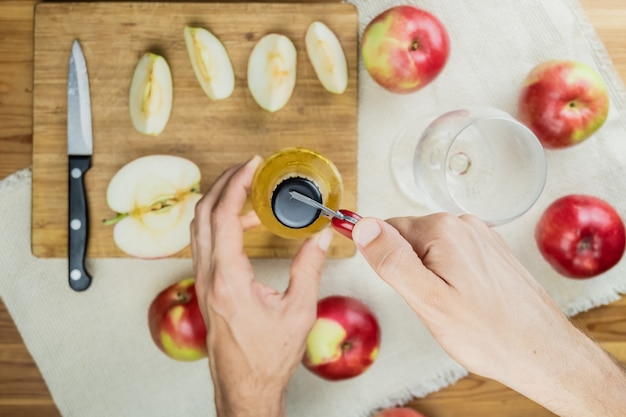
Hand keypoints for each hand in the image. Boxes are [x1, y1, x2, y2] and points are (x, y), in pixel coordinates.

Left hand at [190, 156, 333, 416]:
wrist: (245, 387)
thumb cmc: (267, 357)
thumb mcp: (298, 311)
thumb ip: (309, 268)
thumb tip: (320, 237)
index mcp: (229, 280)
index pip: (225, 217)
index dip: (237, 185)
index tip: (252, 165)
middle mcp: (209, 278)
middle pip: (204, 215)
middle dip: (223, 184)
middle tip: (247, 170)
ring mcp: (204, 283)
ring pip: (201, 229)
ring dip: (221, 204)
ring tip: (251, 194)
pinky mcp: (207, 289)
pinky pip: (206, 245)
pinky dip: (221, 225)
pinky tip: (246, 227)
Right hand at [352, 214, 625, 416]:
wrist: (542, 351)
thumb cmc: (488, 333)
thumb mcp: (427, 300)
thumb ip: (392, 260)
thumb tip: (363, 225)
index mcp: (443, 229)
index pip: (388, 231)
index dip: (391, 264)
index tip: (408, 289)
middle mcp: (464, 224)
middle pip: (412, 239)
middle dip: (413, 271)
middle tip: (432, 303)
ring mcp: (482, 237)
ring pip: (433, 250)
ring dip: (433, 276)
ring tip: (453, 306)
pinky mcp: (493, 252)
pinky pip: (456, 257)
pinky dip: (454, 278)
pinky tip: (468, 301)